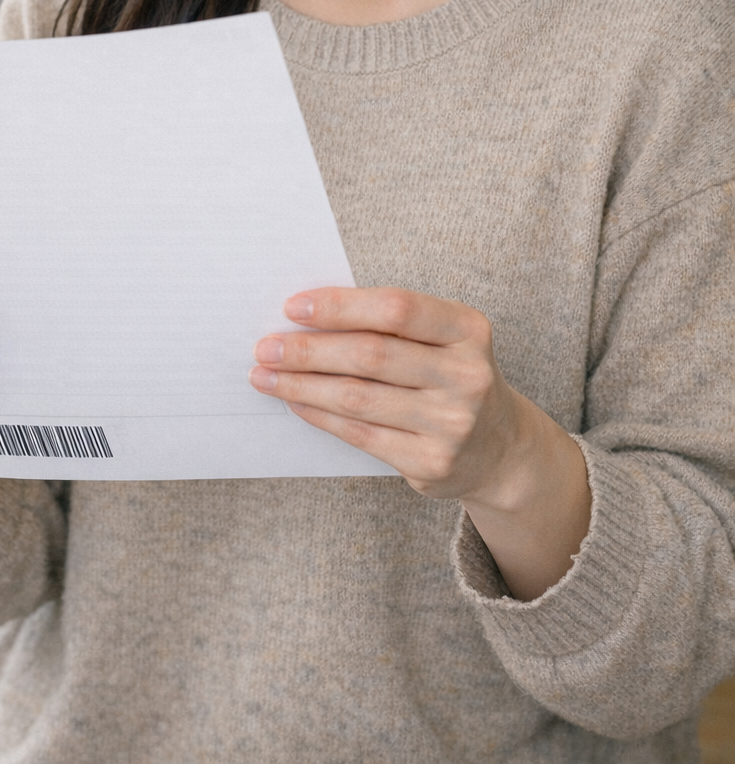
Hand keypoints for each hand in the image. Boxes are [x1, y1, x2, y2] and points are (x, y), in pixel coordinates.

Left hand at [250, 286, 589, 599]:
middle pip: (370, 355)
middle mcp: (466, 376)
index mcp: (468, 329)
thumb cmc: (452, 375)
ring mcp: (452, 423)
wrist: (502, 448)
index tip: (293, 307)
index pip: (396, 308)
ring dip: (302, 385)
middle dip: (308, 349)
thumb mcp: (443, 339)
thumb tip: (306, 317)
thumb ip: (390, 325)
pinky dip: (320, 415)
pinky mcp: (432, 462)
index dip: (340, 305)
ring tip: (265, 375)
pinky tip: (295, 402)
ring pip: (358, 398)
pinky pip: (360, 434)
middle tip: (265, 346)